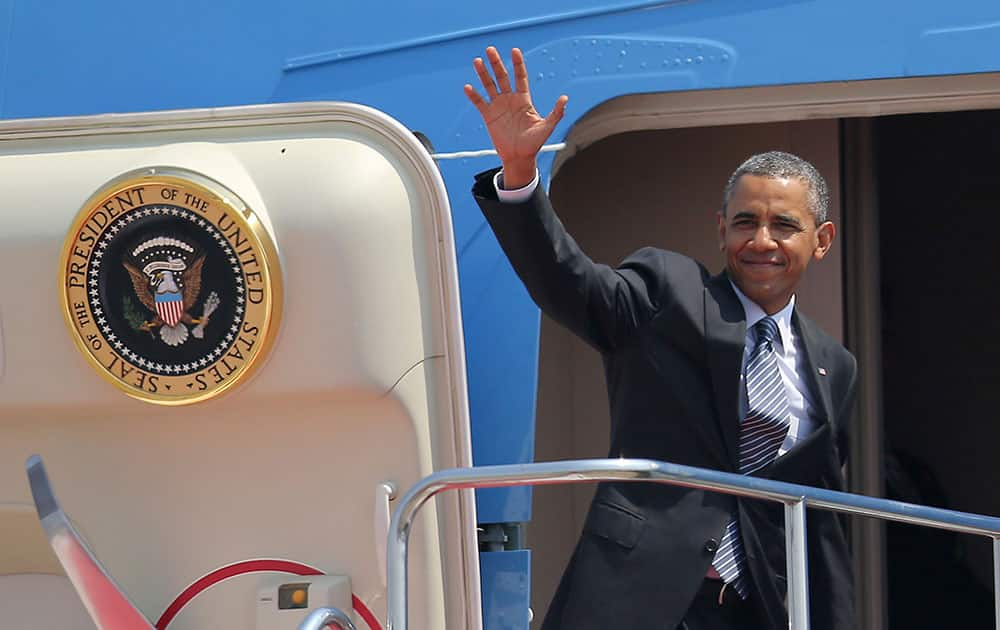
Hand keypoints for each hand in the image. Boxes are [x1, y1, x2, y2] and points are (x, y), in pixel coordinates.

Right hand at [464, 46, 567, 188]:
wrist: (519, 158)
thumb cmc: (534, 144)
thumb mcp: (547, 127)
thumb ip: (556, 113)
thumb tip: (564, 99)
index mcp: (524, 100)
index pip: (520, 77)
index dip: (517, 64)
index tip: (514, 51)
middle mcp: (510, 100)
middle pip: (502, 77)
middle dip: (496, 63)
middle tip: (491, 50)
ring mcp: (498, 107)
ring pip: (489, 86)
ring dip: (483, 74)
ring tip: (478, 61)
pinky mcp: (489, 116)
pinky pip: (479, 103)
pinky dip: (474, 95)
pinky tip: (468, 87)